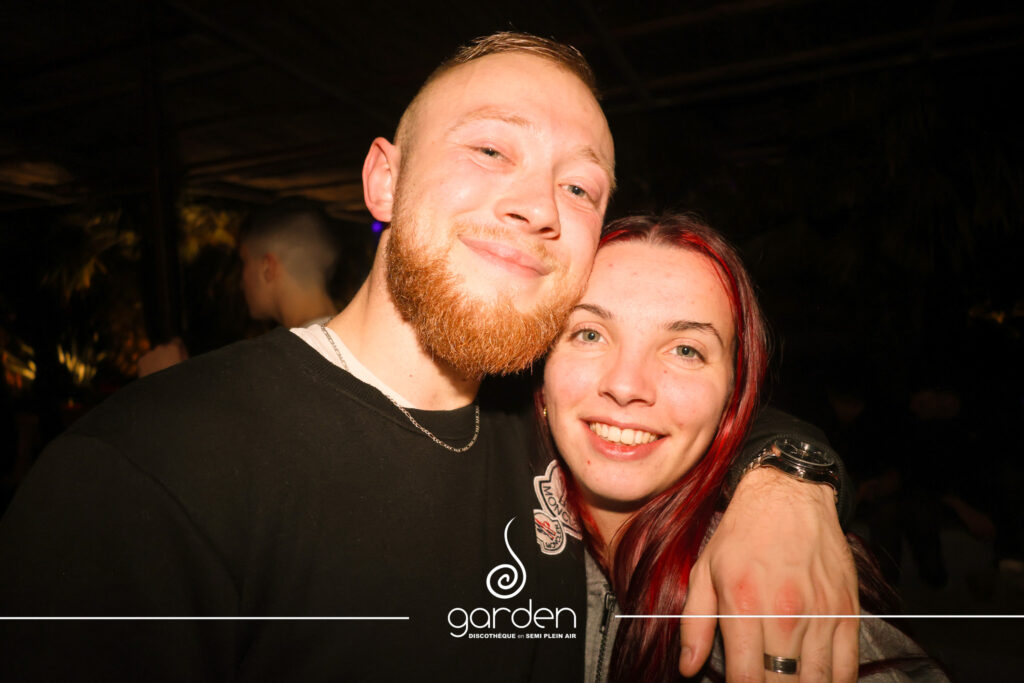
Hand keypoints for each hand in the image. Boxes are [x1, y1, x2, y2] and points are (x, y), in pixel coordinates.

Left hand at [138, 337, 188, 376]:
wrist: (160, 391)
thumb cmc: (176, 380)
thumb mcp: (185, 366)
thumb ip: (183, 355)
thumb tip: (181, 351)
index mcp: (173, 348)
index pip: (177, 341)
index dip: (179, 348)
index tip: (179, 355)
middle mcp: (160, 348)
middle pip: (165, 348)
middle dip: (167, 355)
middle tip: (169, 367)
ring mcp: (149, 354)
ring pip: (155, 354)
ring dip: (157, 360)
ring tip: (160, 373)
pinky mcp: (141, 361)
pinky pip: (146, 361)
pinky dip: (149, 365)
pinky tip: (153, 374)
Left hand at [679, 467, 858, 681]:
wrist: (790, 494)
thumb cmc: (743, 533)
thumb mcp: (705, 570)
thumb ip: (694, 623)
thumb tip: (687, 667)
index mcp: (744, 605)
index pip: (746, 680)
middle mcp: (785, 615)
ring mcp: (821, 615)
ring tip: (785, 681)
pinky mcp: (847, 612)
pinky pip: (847, 669)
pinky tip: (815, 680)